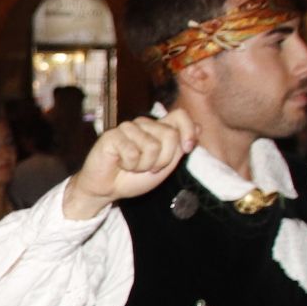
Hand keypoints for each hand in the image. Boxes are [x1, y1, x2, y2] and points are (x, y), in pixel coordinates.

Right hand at [63, 112, 199, 220]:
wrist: (108, 189)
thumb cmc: (134, 178)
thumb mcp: (165, 166)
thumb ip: (180, 147)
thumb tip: (198, 127)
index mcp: (158, 129)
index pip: (180, 115)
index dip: (188, 131)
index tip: (188, 148)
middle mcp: (144, 124)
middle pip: (170, 135)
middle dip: (163, 160)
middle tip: (148, 168)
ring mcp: (127, 128)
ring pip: (152, 146)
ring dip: (143, 165)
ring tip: (131, 166)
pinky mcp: (112, 135)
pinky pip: (132, 152)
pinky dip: (128, 165)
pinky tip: (119, 163)